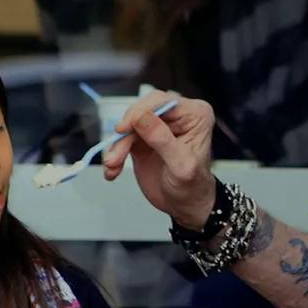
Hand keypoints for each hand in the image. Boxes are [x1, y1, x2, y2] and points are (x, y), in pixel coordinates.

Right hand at [101, 90, 217, 228]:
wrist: (185, 206)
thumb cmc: (192, 187)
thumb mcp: (180, 165)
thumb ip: (162, 139)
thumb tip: (140, 116)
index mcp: (195, 115)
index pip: (163, 102)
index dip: (140, 112)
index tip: (123, 129)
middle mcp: (177, 116)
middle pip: (142, 110)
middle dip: (126, 132)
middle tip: (116, 153)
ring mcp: (158, 126)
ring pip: (129, 125)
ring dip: (117, 146)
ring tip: (113, 165)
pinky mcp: (143, 137)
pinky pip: (123, 138)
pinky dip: (115, 154)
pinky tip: (113, 170)